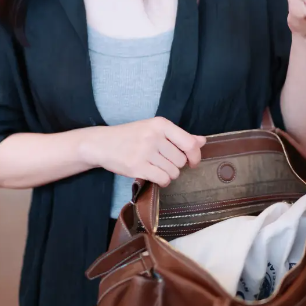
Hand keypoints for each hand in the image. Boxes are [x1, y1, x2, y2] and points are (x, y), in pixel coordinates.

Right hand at [82, 117, 205, 187]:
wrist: (102, 143)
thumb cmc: (131, 136)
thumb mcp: (154, 130)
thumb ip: (179, 136)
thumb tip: (203, 141)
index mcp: (160, 124)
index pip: (189, 143)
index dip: (195, 155)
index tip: (192, 161)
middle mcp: (154, 136)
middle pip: (181, 160)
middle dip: (177, 166)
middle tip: (164, 162)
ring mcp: (145, 152)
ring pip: (173, 172)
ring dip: (168, 174)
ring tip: (157, 167)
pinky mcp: (137, 167)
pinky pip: (163, 180)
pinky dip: (162, 181)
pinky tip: (154, 175)